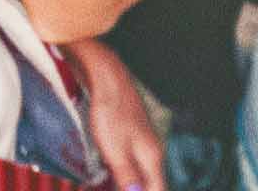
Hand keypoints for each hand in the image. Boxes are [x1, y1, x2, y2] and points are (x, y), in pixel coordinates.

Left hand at [63, 39, 165, 190]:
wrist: (107, 78)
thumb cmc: (111, 113)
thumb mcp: (116, 151)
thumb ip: (128, 177)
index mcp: (152, 157)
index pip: (158, 190)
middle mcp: (152, 152)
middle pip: (148, 185)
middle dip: (132, 190)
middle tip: (104, 187)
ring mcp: (141, 143)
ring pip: (136, 175)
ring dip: (122, 184)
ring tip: (101, 184)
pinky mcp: (130, 138)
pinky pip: (127, 165)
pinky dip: (115, 175)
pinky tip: (100, 177)